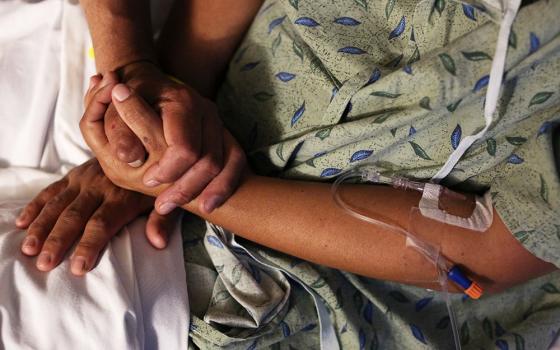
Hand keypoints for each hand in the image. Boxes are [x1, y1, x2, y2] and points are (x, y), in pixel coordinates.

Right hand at [15, 159, 177, 275]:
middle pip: (75, 216)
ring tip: (28, 249)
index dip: (89, 245)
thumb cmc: (157, 181)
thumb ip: (162, 220)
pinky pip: (51, 190)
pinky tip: (22, 223)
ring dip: (41, 227)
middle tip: (44, 264)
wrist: (145, 144)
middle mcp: (99, 187)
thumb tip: (158, 243)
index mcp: (122, 196)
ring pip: (58, 204)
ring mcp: (83, 179)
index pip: (102, 223)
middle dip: (58, 241)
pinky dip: (36, 206)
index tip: (78, 267)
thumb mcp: (167, 198)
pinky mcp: (74, 174)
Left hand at [80, 82, 246, 211]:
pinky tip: (207, 204)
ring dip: (205, 192)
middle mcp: (206, 110)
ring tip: (179, 207)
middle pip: (209, 161)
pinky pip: (236, 163)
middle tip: (161, 204)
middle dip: (185, 189)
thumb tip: (132, 158)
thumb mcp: (113, 109)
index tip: (147, 181)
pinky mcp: (224, 133)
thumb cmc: (127, 98)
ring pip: (225, 164)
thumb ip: (118, 131)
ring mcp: (218, 122)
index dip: (167, 171)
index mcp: (182, 102)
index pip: (185, 148)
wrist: (147, 84)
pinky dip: (224, 186)